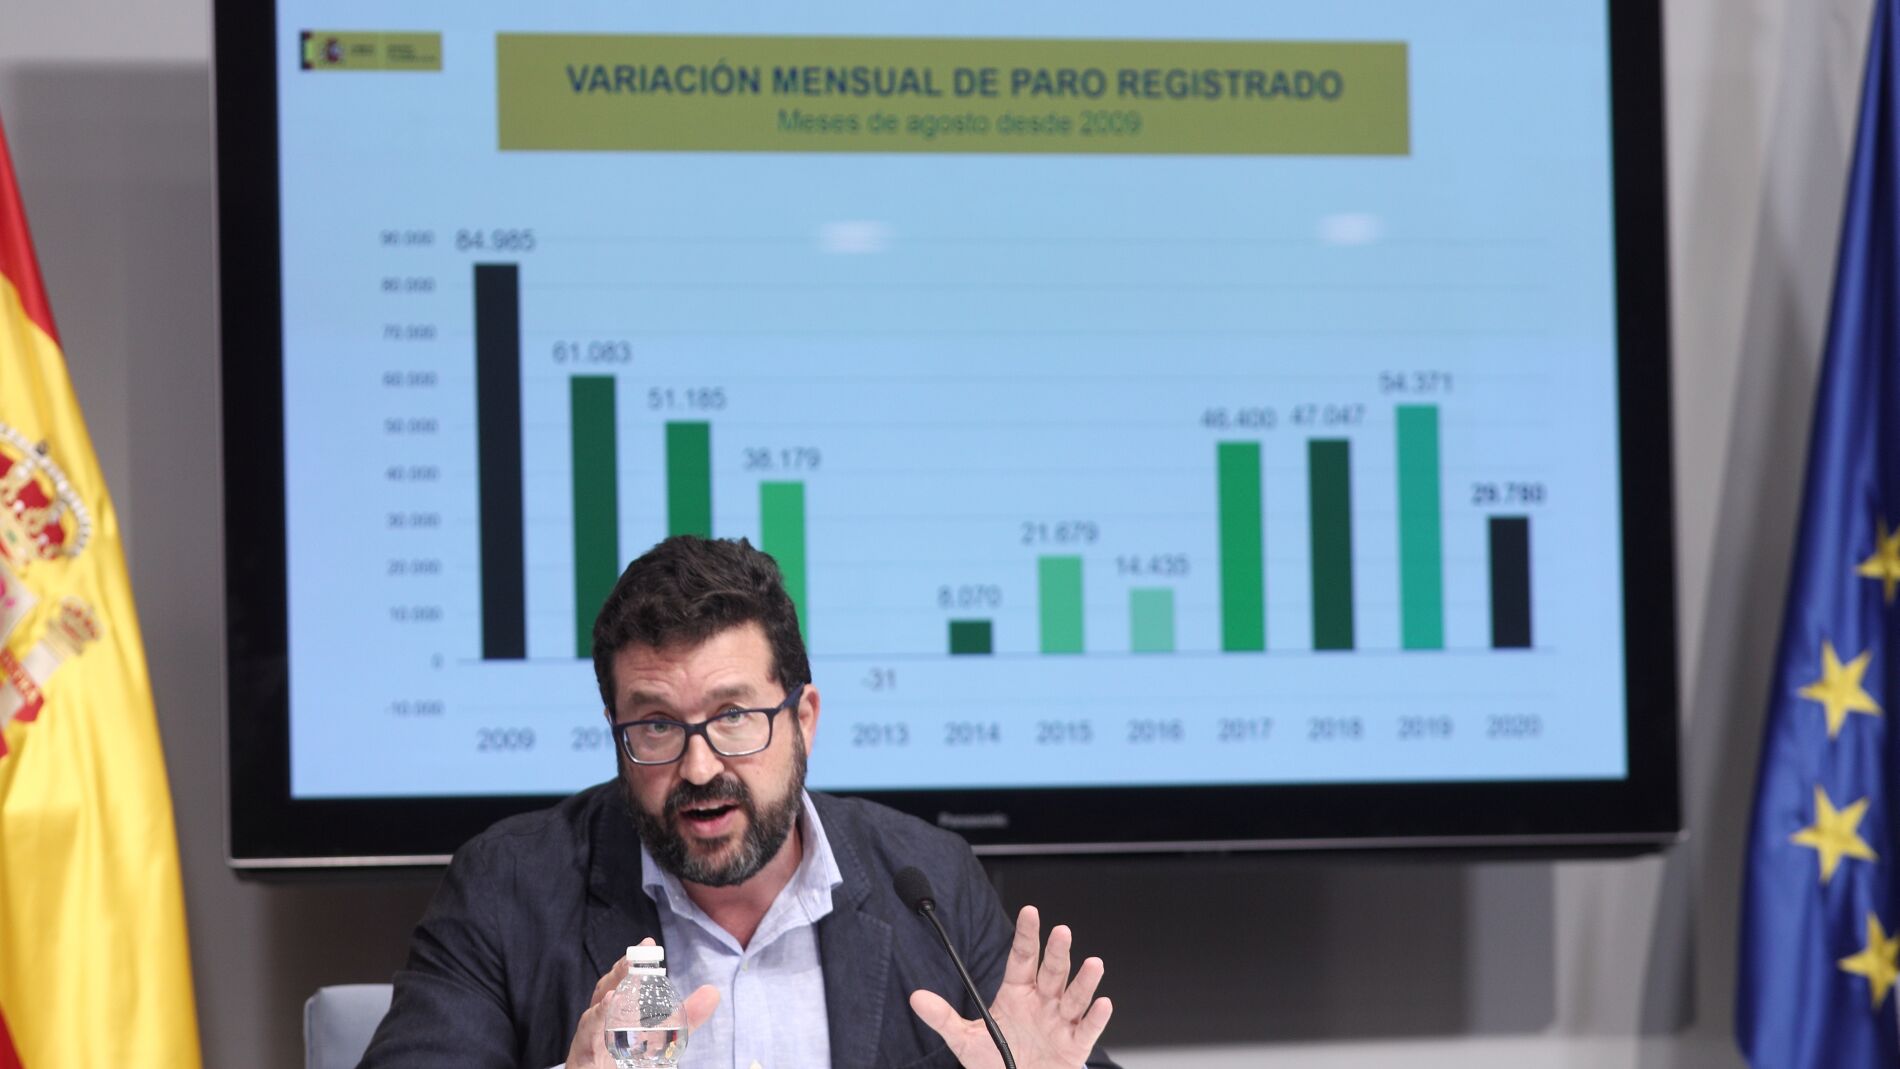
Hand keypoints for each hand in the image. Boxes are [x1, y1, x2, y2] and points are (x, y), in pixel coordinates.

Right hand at [565, 937, 720, 1067]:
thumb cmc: (628, 1061)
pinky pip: (587, 1038)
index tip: (648, 943)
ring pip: (592, 1016)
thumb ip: (686, 1019)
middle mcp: (598, 1024)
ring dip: (607, 998)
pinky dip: (596, 1021)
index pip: (622, 983)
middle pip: (605, 992)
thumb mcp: (663, 1039)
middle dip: (619, 974)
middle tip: (635, 957)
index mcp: (615, 1014)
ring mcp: (588, 1041)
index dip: (633, 963)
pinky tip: (609, 1004)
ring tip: (624, 979)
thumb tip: (713, 991)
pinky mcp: (582, 1058)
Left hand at [909, 905, 1111, 1068]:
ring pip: (1074, 996)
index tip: (1030, 912)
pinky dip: (1096, 1017)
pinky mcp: (1074, 1045)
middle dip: (1057, 951)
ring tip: (1093, 964)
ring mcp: (1060, 1022)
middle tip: (1060, 932)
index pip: (1022, 957)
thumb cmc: (998, 1061)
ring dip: (1084, 981)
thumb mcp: (965, 1040)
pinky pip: (1087, 1029)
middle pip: (1052, 971)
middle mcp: (1042, 1002)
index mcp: (1017, 993)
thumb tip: (916, 998)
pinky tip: (1103, 1003)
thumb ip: (943, 1017)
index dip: (1026, 935)